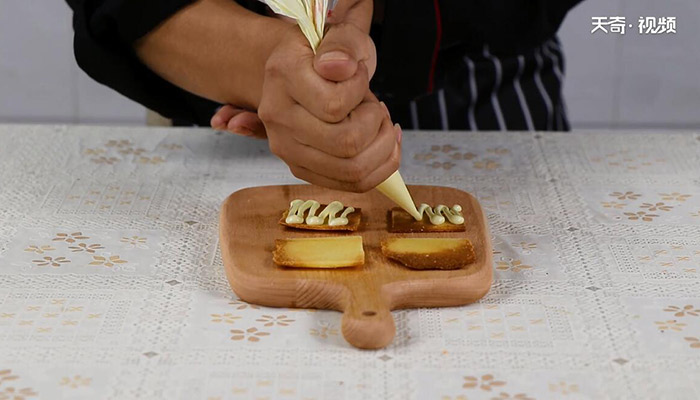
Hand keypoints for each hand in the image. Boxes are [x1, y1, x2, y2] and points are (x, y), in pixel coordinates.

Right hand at [257, 25, 399, 192]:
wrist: (297, 71)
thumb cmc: (324, 55)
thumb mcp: (340, 35)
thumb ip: (342, 45)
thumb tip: (338, 68)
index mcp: (284, 75)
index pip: (335, 105)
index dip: (360, 91)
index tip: (358, 75)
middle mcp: (278, 117)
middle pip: (347, 144)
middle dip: (376, 124)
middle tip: (373, 106)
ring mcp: (286, 148)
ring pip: (353, 170)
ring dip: (383, 147)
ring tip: (379, 124)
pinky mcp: (301, 168)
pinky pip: (353, 183)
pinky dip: (381, 166)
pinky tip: (382, 142)